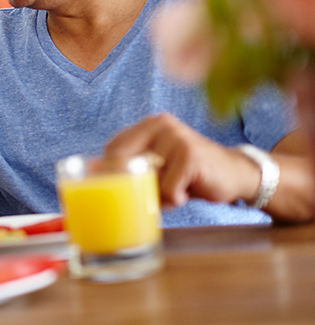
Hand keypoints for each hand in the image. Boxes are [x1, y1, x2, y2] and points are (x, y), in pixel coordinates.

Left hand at [105, 113, 259, 207]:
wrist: (236, 174)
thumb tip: (89, 169)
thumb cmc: (189, 173)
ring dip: (158, 195)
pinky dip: (175, 198)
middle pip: (124, 163)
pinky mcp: (190, 154)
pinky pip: (168, 189)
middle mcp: (161, 125)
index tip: (126, 187)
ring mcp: (176, 137)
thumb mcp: (157, 165)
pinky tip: (189, 190)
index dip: (115, 174)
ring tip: (176, 189)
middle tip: (156, 192)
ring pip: (146, 180)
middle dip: (135, 185)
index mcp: (148, 125)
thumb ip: (130, 165)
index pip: (112, 150)